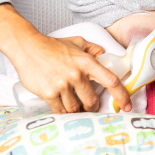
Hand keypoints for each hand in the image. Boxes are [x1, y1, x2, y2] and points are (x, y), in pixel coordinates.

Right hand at [14, 34, 131, 113]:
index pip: (111, 81)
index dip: (122, 95)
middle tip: (90, 107)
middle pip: (92, 100)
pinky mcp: (48, 93)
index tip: (126, 105)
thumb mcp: (78, 42)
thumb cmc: (53, 46)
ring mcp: (62, 85)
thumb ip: (93, 50)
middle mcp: (77, 75)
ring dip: (77, 111)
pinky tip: (64, 109)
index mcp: (87, 62)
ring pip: (75, 108)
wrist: (27, 48)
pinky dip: (63, 112)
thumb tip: (105, 56)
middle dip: (92, 107)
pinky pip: (60, 110)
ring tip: (76, 108)